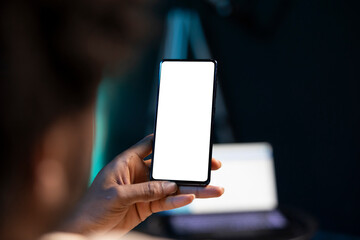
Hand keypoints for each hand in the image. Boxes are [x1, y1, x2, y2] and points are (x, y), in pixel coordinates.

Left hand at [61, 134, 223, 235]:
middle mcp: (139, 173)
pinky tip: (192, 198)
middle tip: (212, 166)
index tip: (189, 138)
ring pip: (173, 187)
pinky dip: (179, 201)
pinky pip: (167, 202)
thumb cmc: (92, 206)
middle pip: (169, 167)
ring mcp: (145, 190)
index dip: (169, 140)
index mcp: (128, 161)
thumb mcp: (117, 195)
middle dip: (190, 167)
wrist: (86, 230)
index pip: (151, 145)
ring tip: (214, 189)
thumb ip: (144, 190)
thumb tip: (170, 186)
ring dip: (193, 188)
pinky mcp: (147, 206)